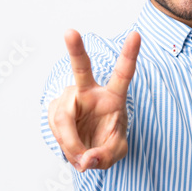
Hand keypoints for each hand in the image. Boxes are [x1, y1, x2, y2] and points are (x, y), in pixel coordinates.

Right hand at [48, 28, 140, 171]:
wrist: (86, 147)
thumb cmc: (106, 141)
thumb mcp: (116, 152)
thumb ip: (107, 156)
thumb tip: (87, 158)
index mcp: (113, 96)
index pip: (123, 74)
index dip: (130, 55)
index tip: (136, 34)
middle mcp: (89, 92)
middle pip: (81, 69)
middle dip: (75, 49)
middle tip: (70, 32)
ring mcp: (69, 99)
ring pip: (63, 119)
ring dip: (72, 144)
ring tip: (81, 158)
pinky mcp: (54, 110)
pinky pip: (56, 130)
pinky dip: (66, 148)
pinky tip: (73, 152)